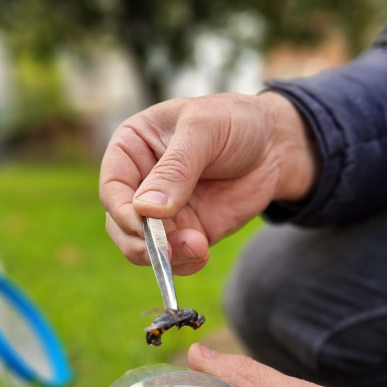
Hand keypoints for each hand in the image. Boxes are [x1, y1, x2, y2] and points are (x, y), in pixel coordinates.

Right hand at [99, 92, 317, 274]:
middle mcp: (141, 183)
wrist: (274, 145)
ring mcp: (163, 211)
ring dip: (166, 256)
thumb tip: (146, 209)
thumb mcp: (204, 131)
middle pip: (121, 224)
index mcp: (132, 148)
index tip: (141, 225)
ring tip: (197, 246)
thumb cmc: (234, 122)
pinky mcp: (187, 231)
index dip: (121, 210)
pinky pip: (174, 257)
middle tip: (165, 250)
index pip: (113, 187)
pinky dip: (184, 263)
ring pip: (145, 246)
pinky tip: (202, 254)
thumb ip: (176, 168)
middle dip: (140, 242)